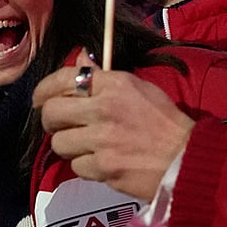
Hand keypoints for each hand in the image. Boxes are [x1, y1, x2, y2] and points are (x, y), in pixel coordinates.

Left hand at [33, 56, 194, 201]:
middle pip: (52, 112)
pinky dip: (86, 166)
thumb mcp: (140, 90)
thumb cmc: (166, 124)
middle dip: (51, 120)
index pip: (65, 77)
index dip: (44, 89)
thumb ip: (106, 77)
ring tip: (86, 146)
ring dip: (69, 146)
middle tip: (61, 126)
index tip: (40, 99)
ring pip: (59, 142)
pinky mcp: (103, 167)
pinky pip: (76, 166)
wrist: (187, 159)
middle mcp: (104, 108)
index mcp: (116, 84)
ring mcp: (102, 139)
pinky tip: (102, 162)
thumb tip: (80, 59)